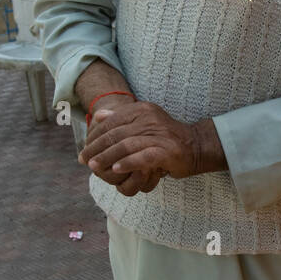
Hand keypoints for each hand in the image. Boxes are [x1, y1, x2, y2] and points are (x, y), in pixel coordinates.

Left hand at [79, 102, 219, 191]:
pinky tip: (116, 169)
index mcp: (141, 109)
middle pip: (115, 134)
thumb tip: (98, 115)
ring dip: (107, 157)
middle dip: (97, 148)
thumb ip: (121, 118)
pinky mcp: (167, 150)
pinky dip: (128, 163)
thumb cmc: (166, 137)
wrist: (197, 146)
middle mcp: (149, 118)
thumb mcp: (143, 122)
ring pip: (126, 145)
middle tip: (84, 161)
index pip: (111, 122)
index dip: (94, 137)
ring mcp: (159, 134)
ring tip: (95, 167)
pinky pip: (143, 156)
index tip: (83, 150)